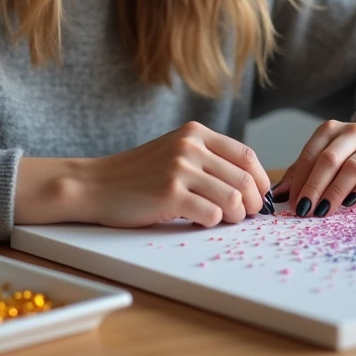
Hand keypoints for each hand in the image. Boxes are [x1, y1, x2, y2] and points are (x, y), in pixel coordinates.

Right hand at [76, 121, 270, 227]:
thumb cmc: (137, 175)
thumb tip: (252, 186)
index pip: (247, 156)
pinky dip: (212, 222)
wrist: (95, 185)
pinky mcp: (170, 194)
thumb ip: (208, 160)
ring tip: (222, 220)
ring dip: (234, 216)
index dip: (260, 181)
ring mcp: (180, 169)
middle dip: (252, 204)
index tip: (259, 197)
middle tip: (244, 216)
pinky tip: (198, 220)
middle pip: (245, 180)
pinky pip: (212, 214)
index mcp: (195, 133)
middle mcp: (190, 146)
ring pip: (233, 199)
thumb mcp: (175, 152)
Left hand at [271, 113, 355, 217]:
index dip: (300, 179)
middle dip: (315, 187)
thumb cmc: (348, 155)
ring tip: (324, 211)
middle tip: (305, 209)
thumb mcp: (324, 158)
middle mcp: (354, 132)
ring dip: (335, 192)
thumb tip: (278, 194)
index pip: (311, 154)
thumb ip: (300, 174)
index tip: (293, 202)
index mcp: (331, 129)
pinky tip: (350, 204)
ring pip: (353, 168)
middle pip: (330, 160)